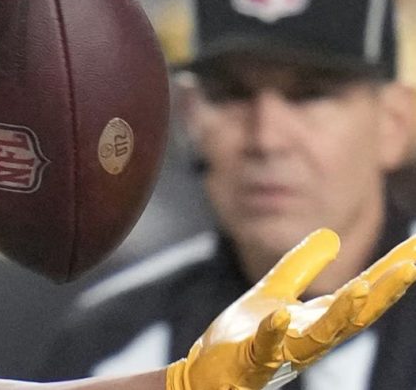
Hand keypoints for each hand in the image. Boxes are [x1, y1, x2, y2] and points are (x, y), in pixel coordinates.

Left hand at [166, 228, 415, 389]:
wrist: (210, 370)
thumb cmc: (247, 334)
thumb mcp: (275, 291)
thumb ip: (301, 265)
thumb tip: (331, 235)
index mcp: (317, 319)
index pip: (360, 292)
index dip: (389, 271)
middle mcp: (308, 337)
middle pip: (352, 317)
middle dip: (382, 294)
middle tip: (409, 268)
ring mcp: (282, 352)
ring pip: (318, 337)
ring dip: (342, 315)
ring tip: (362, 288)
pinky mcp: (250, 361)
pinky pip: (265, 347)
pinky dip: (274, 333)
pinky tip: (281, 316)